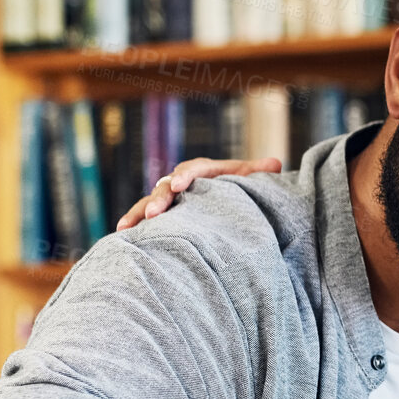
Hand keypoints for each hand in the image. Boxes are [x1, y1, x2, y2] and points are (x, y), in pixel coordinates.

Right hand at [113, 157, 281, 229]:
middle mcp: (183, 181)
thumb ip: (258, 173)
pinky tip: (123, 234)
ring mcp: (171, 197)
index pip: (193, 169)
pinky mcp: (165, 212)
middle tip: (154, 212)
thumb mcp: (250, 178)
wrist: (231, 195)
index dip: (185, 175)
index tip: (179, 185)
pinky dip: (135, 222)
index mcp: (205, 170)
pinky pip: (147, 216)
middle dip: (159, 198)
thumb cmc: (241, 187)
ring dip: (140, 213)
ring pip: (152, 202)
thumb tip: (275, 164)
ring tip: (127, 226)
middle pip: (167, 186)